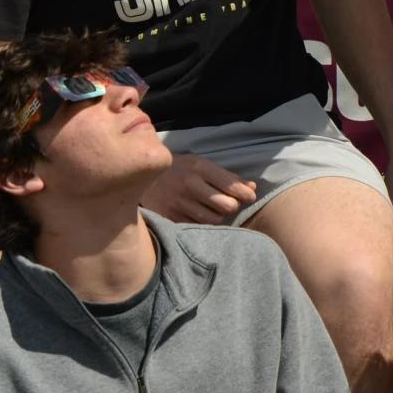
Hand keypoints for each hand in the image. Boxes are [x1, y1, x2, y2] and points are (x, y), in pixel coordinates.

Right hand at [142, 153, 257, 224]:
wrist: (140, 177)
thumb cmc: (178, 169)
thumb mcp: (200, 164)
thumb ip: (226, 177)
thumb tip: (252, 188)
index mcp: (199, 167)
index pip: (231, 185)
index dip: (245, 194)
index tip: (249, 197)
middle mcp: (189, 185)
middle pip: (226, 206)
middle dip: (231, 206)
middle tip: (227, 203)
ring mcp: (178, 203)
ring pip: (214, 220)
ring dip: (218, 216)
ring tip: (212, 210)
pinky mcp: (169, 217)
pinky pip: (197, 227)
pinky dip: (202, 224)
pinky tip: (198, 216)